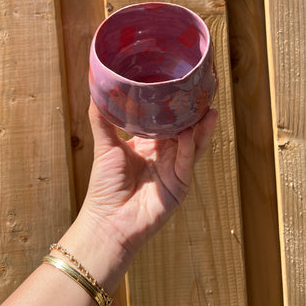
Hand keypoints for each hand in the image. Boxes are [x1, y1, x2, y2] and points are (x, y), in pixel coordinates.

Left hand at [81, 100, 217, 255]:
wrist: (107, 221)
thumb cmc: (104, 185)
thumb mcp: (104, 146)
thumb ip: (102, 118)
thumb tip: (96, 89)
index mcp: (150, 144)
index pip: (168, 120)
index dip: (176, 104)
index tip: (183, 84)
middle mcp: (166, 154)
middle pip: (187, 129)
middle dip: (197, 112)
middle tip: (205, 91)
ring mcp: (175, 169)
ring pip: (194, 144)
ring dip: (202, 128)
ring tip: (209, 109)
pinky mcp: (179, 185)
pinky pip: (186, 162)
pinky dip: (188, 147)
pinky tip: (189, 133)